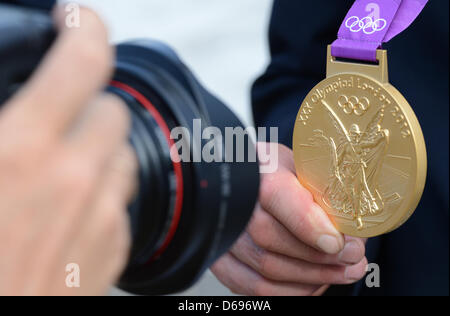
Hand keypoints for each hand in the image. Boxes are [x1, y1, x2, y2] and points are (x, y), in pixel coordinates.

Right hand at [0, 8, 135, 294]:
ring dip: (99, 152)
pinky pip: (123, 201)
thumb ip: (1, 127)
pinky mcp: (114, 250)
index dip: (86, 28)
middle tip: (58, 117)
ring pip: (124, 155)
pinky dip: (104, 195)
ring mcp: (101, 217)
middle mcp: (73, 178)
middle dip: (88, 105)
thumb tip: (16, 106)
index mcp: (20, 148)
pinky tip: (71, 211)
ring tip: (63, 169)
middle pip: (111, 109)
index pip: (83, 60)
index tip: (80, 22)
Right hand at [212, 143, 367, 295]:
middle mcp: (232, 204)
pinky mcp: (222, 260)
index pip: (276, 196)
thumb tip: (351, 231)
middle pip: (272, 240)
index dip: (308, 224)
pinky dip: (292, 291)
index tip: (338, 242)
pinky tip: (314, 283)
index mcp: (255, 172)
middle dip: (320, 258)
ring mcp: (223, 235)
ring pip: (267, 269)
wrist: (242, 178)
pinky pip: (255, 288)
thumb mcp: (299, 166)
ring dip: (313, 278)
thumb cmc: (273, 172)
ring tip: (343, 272)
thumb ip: (321, 192)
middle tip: (354, 257)